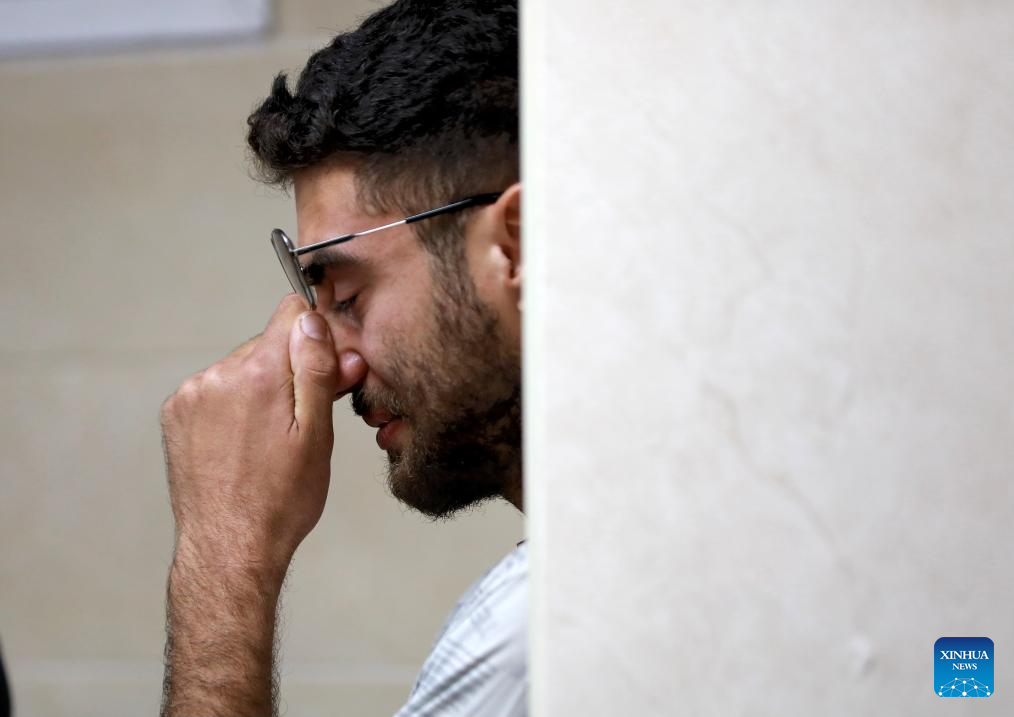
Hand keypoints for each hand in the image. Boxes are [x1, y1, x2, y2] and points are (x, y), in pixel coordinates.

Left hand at [160, 294, 362, 572]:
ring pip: (242, 368)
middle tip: (305, 418)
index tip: (328, 370)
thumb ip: (316, 371)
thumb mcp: (318, 436)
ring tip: (270, 439)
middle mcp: (218, 375)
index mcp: (259, 375)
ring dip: (261, 389)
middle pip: (269, 344)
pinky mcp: (176, 414)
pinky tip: (244, 443)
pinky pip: (216, 389)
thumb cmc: (281, 502)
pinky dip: (233, 406)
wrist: (229, 549)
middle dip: (292, 370)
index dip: (318, 338)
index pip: (293, 314)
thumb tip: (313, 321)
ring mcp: (191, 395)